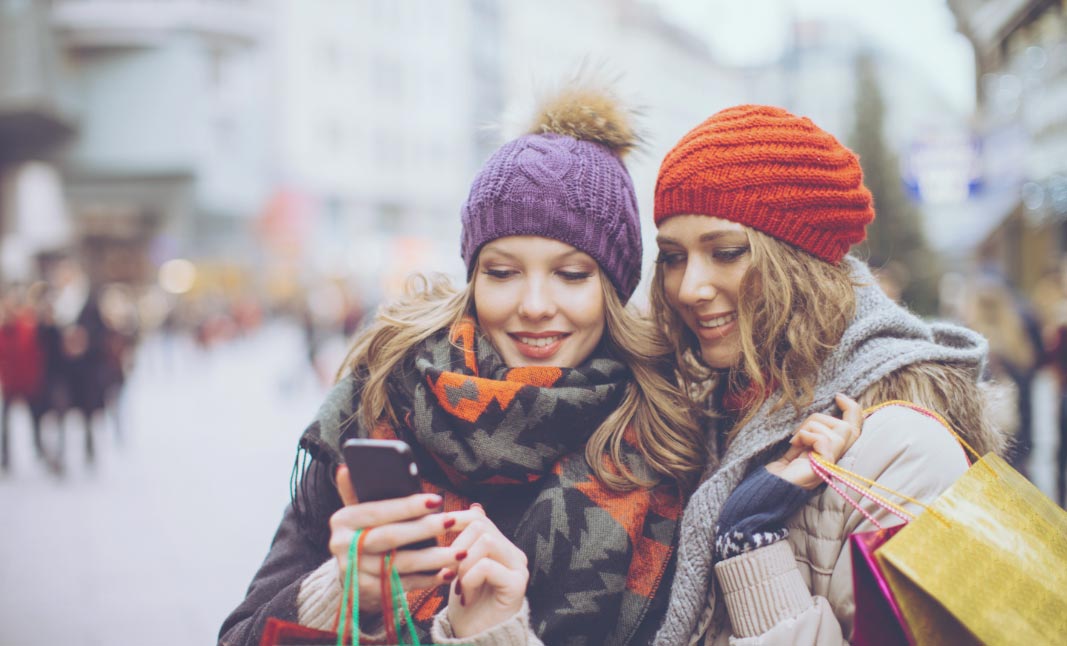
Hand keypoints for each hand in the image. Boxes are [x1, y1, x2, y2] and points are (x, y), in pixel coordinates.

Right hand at [330, 465, 481, 613]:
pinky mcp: (367, 593)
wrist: (349, 577)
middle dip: (425, 529)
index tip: (437, 499)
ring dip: (434, 558)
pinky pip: (403, 585)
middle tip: (453, 521)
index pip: (378, 510)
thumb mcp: (356, 513)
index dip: (408, 505)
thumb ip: (355, 492)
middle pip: (390, 537)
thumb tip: (347, 467)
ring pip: (400, 564)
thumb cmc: (362, 535)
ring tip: (461, 552)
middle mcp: (342, 547)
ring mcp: (354, 572)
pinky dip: (427, 579)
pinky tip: (448, 572)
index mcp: (342, 520)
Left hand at [446, 504, 528, 637]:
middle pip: (481, 526)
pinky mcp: (517, 584)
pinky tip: (466, 597)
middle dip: (456, 546)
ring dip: (463, 564)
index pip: (480, 517)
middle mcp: (514, 553)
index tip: (437, 532)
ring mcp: (518, 568)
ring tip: (458, 585)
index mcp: (501, 546)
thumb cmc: (467, 605)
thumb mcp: (461, 568)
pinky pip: (486, 566)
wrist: (477, 641)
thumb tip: (474, 505)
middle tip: (448, 572)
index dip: (456, 519)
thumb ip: (467, 541)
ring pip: (485, 541)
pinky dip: (469, 580)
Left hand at [766, 393, 862, 488]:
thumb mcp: (797, 446)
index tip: (838, 396)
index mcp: (832, 453)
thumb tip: (817, 413)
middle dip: (821, 418)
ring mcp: (832, 464)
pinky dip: (806, 436)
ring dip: (810, 427)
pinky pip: (824, 439)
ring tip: (795, 441)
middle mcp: (836, 459)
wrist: (767, 489)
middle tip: (800, 431)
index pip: (855, 428)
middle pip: (849, 427)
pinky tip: (794, 445)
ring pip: (838, 429)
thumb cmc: (779, 470)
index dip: (853, 409)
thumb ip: (809, 434)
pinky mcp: (825, 466)